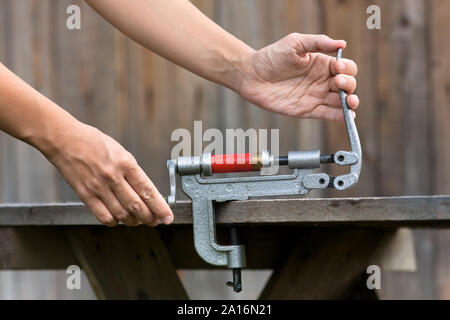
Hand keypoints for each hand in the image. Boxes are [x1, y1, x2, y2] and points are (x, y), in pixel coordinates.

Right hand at [45, 121, 172, 226]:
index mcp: (125, 163)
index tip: (168, 216)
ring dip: (135, 221)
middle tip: (156, 220)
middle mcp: (113, 176)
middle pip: (137, 206)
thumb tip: (146, 192)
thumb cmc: (94, 143)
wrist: (64, 140)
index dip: (160, 207)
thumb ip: (133, 172)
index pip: (148, 191)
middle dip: (151, 217)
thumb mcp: (121, 152)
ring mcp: (98, 187)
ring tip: (140, 220)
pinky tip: (119, 218)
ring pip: (123, 214)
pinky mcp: (85, 195)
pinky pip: (104, 216)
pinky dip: (116, 221)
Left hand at [239, 33, 358, 120]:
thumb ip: (318, 42)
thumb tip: (342, 44)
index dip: (347, 68)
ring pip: (341, 102)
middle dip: (349, 85)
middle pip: (348, 85)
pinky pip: (327, 114)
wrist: (252, 75)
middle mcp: (322, 81)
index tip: (337, 66)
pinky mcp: (307, 110)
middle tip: (338, 82)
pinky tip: (346, 115)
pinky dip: (339, 116)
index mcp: (323, 65)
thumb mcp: (295, 43)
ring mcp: (316, 97)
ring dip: (350, 102)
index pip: (346, 68)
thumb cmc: (272, 56)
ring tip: (349, 101)